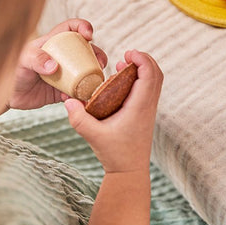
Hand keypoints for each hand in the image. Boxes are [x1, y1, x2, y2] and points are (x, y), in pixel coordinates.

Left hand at [9, 19, 106, 110]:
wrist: (7, 95)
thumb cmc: (12, 71)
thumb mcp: (22, 60)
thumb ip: (36, 60)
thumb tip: (54, 67)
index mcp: (54, 42)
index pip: (72, 27)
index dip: (83, 27)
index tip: (89, 36)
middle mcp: (63, 56)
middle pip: (87, 50)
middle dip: (98, 55)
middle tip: (100, 64)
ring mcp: (65, 73)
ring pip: (86, 70)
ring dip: (94, 75)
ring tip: (94, 83)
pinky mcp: (64, 89)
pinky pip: (77, 90)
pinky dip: (80, 94)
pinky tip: (71, 97)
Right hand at [64, 50, 162, 172]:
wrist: (129, 171)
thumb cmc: (114, 154)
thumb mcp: (93, 135)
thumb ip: (79, 118)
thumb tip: (68, 100)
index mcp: (140, 106)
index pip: (150, 75)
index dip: (142, 59)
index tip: (128, 53)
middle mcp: (148, 105)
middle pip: (157, 74)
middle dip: (144, 59)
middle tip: (126, 55)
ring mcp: (149, 109)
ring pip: (155, 81)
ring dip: (143, 68)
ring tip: (123, 64)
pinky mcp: (146, 113)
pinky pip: (149, 88)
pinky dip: (141, 78)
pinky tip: (122, 80)